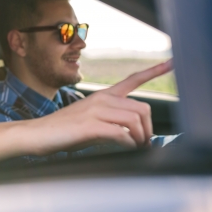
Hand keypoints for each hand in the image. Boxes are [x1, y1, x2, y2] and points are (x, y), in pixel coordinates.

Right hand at [28, 60, 171, 154]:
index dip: (154, 71)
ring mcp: (96, 111)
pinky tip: (125, 148)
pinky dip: (129, 144)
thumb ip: (111, 120)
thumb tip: (133, 133)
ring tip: (135, 148)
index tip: (172, 62)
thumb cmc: (64, 130)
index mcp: (103, 96)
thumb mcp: (91, 120)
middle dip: (148, 129)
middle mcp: (102, 99)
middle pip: (142, 108)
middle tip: (143, 143)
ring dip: (140, 139)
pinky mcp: (91, 126)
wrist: (38, 133)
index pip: (132, 80)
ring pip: (135, 121)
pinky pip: (122, 134)